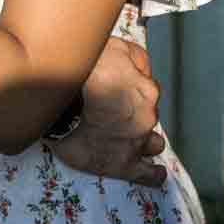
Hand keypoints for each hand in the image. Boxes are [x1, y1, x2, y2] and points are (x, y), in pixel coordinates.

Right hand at [49, 35, 166, 185]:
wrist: (66, 97)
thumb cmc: (90, 69)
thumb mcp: (119, 48)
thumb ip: (136, 58)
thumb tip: (143, 69)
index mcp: (147, 92)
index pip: (147, 91)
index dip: (132, 91)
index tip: (118, 91)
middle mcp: (147, 118)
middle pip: (148, 116)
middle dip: (137, 115)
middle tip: (116, 114)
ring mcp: (137, 143)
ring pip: (153, 144)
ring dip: (145, 141)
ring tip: (135, 141)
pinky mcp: (123, 164)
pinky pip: (146, 174)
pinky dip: (152, 175)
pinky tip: (156, 174)